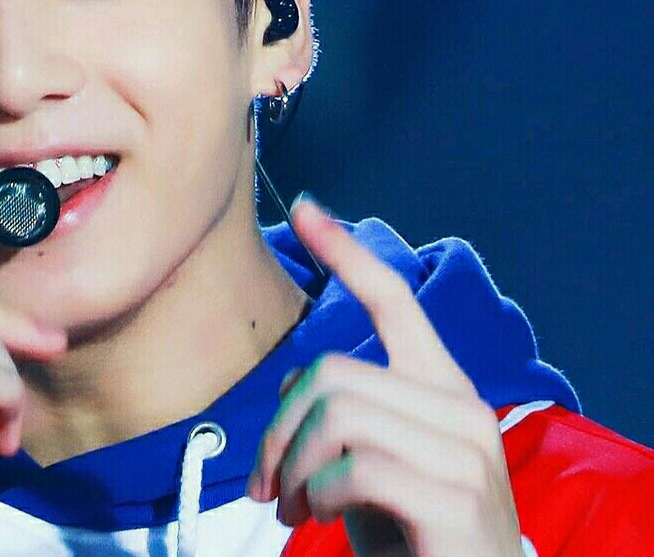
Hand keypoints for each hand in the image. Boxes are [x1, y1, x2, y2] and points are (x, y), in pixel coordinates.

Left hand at [248, 200, 522, 556]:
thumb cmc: (413, 532)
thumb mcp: (373, 463)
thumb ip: (348, 413)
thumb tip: (299, 382)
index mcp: (442, 388)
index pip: (395, 301)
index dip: (347, 254)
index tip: (305, 209)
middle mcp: (462, 408)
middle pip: (331, 371)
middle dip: (278, 428)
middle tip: (266, 480)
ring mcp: (465, 452)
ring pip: (336, 413)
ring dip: (289, 465)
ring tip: (287, 504)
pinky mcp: (455, 499)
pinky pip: (352, 467)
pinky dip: (314, 492)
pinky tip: (313, 515)